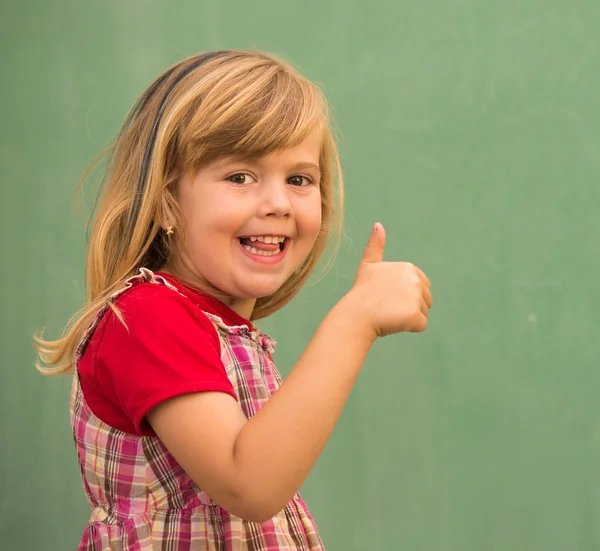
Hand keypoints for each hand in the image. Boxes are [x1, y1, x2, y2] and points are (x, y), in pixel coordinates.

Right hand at [348, 223, 431, 337]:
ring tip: (389, 314)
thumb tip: (378, 224)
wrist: (355, 315)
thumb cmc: (362, 292)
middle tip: (387, 306)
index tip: (386, 295)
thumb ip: (375, 245)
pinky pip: (420, 325)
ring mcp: (416, 297)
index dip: (403, 295)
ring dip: (408, 318)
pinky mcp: (416, 315)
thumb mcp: (368, 266)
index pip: (420, 287)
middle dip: (408, 306)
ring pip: (423, 312)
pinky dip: (409, 327)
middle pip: (425, 300)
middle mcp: (415, 280)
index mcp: (408, 267)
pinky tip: (393, 322)